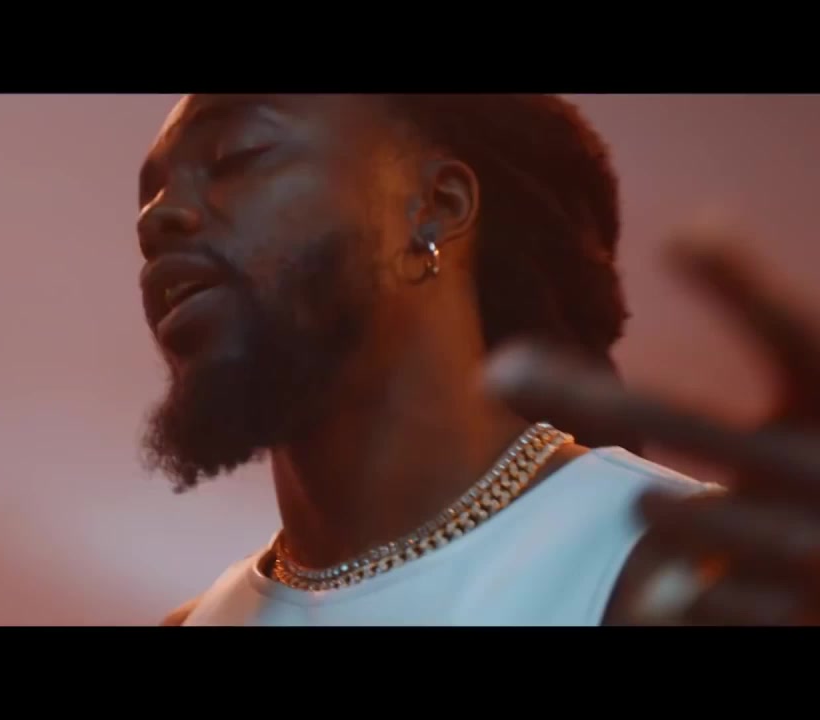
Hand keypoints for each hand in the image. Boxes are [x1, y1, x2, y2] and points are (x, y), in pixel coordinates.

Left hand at [485, 236, 819, 624]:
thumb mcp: (806, 400)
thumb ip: (759, 326)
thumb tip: (694, 225)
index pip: (793, 334)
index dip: (743, 286)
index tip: (682, 231)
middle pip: (688, 422)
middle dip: (581, 396)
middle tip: (493, 368)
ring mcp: (814, 546)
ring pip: (666, 515)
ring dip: (650, 507)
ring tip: (658, 505)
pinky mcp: (795, 616)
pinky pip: (684, 599)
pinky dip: (669, 590)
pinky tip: (678, 588)